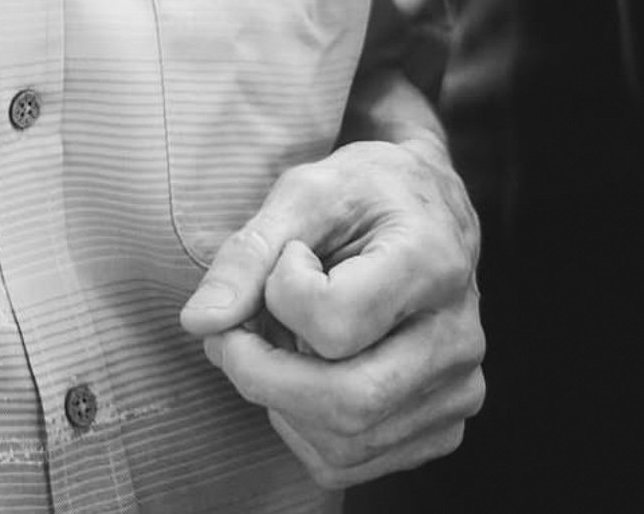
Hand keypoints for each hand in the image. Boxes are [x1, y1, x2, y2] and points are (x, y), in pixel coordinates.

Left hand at [178, 139, 483, 487]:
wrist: (429, 210)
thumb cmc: (363, 194)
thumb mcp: (303, 192)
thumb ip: (249, 254)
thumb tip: (198, 323)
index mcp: (431, 264)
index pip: (334, 321)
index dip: (280, 294)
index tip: (288, 257)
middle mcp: (457, 338)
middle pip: (347, 402)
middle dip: (260, 376)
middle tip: (228, 335)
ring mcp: (458, 390)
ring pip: (345, 444)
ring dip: (279, 402)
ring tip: (275, 342)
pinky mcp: (444, 426)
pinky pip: (353, 463)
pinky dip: (304, 429)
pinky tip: (303, 374)